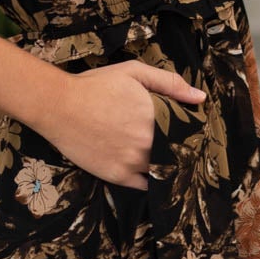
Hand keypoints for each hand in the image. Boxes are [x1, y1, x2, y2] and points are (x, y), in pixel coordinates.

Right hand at [42, 60, 205, 189]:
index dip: (187, 134)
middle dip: (178, 151)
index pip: (185, 132)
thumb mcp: (135, 73)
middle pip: (176, 154)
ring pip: (162, 171)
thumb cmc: (95, 86)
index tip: (185, 133)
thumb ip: (170, 83)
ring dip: (166, 167)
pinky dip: (150, 181)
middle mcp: (148, 143)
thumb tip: (200, 98)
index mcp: (157, 118)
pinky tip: (149, 173)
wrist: (59, 106)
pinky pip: (144, 185)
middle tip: (175, 148)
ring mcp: (133, 162)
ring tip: (164, 160)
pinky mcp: (117, 176)